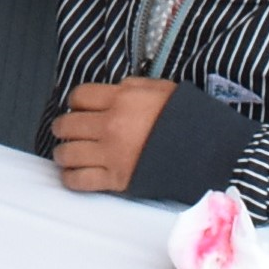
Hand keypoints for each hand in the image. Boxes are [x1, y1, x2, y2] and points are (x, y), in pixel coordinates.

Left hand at [47, 77, 174, 195]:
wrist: (204, 149)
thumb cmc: (185, 118)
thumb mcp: (157, 89)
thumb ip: (129, 88)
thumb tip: (112, 91)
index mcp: (119, 99)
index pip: (78, 96)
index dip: (75, 102)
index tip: (78, 108)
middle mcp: (109, 125)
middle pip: (67, 124)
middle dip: (63, 127)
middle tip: (66, 131)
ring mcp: (111, 153)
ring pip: (67, 153)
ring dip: (63, 153)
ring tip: (66, 154)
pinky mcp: (116, 178)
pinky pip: (79, 180)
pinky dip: (71, 178)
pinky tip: (72, 174)